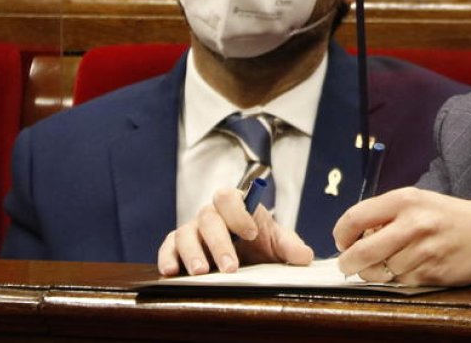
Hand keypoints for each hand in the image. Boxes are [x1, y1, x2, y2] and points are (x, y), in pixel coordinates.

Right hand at [156, 187, 312, 275]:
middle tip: (231, 267)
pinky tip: (171, 272)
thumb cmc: (260, 243)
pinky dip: (166, 258)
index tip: (252, 234)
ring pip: (185, 234)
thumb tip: (304, 256)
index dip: (239, 213)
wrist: (246, 254)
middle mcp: (210, 215)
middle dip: (220, 243)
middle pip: (209, 219)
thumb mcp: (278, 244)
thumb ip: (290, 246)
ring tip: (201, 272)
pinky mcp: (176, 247)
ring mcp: (192, 230)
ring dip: (192, 253)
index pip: (231, 197)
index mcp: (236, 206)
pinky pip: (167, 247)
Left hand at [332, 188, 470, 285]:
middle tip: (348, 264)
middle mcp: (413, 223)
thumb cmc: (447, 216)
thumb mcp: (417, 201)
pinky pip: (400, 282)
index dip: (342, 234)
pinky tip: (411, 267)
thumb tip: (351, 237)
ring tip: (388, 262)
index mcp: (405, 200)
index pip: (355, 217)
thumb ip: (385, 214)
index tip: (343, 242)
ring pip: (380, 272)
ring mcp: (423, 251)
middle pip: (362, 252)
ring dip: (377, 272)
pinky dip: (399, 278)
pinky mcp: (432, 273)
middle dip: (348, 263)